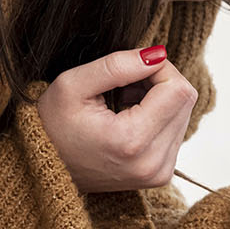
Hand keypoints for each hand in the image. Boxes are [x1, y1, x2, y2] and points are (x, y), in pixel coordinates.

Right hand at [36, 46, 198, 192]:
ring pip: (183, 114)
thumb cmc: (51, 125)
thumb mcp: (72, 85)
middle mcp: (152, 164)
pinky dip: (158, 116)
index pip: (178, 89)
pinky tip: (129, 117)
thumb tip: (159, 54)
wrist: (43, 168)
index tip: (133, 67)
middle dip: (159, 82)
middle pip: (186, 101)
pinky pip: (175, 131)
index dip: (159, 68)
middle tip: (124, 84)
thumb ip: (117, 65)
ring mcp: (158, 173)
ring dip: (159, 99)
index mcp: (132, 142)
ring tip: (123, 102)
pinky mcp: (160, 174)